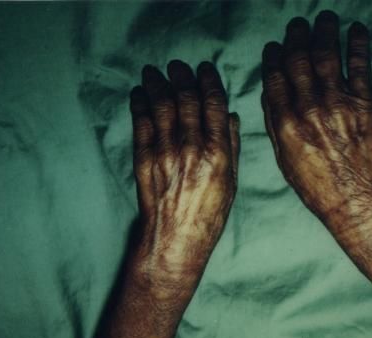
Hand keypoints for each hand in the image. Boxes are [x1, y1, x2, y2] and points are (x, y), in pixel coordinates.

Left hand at [129, 60, 238, 292]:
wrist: (176, 239)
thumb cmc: (209, 215)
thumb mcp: (231, 182)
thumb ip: (230, 146)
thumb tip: (229, 116)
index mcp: (218, 152)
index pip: (213, 104)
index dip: (208, 81)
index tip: (204, 69)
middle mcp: (192, 147)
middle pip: (186, 100)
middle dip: (181, 77)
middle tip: (177, 65)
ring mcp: (165, 152)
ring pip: (161, 106)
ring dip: (158, 84)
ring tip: (154, 71)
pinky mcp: (144, 159)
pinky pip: (142, 124)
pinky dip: (140, 105)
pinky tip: (140, 93)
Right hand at [261, 11, 371, 240]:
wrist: (356, 198)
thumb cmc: (318, 186)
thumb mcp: (285, 160)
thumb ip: (276, 125)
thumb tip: (270, 95)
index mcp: (286, 122)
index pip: (275, 78)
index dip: (273, 58)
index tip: (274, 46)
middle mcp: (309, 107)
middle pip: (299, 61)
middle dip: (296, 38)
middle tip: (297, 24)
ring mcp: (337, 103)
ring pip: (326, 56)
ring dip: (325, 32)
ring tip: (324, 17)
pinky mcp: (364, 103)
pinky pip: (360, 66)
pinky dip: (358, 45)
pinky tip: (356, 29)